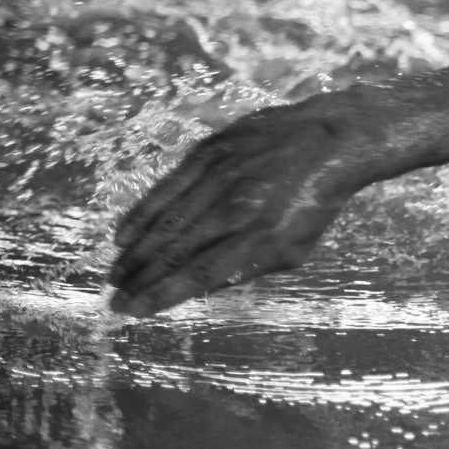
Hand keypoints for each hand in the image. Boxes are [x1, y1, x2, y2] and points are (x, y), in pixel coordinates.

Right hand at [108, 96, 376, 316]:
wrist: (333, 138)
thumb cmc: (315, 201)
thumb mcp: (296, 247)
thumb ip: (249, 268)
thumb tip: (200, 286)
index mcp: (263, 236)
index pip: (201, 273)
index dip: (162, 294)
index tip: (133, 310)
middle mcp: (238, 206)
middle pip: (176, 251)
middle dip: (140, 279)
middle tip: (114, 298)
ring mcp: (222, 176)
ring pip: (166, 221)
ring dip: (136, 252)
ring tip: (116, 275)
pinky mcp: (210, 152)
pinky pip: (167, 188)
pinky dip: (142, 214)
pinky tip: (123, 236)